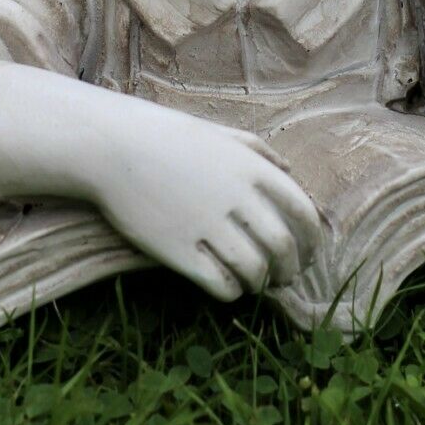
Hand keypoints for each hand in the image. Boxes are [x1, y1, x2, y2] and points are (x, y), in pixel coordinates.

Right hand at [94, 110, 321, 301]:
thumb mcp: (219, 133)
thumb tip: (290, 170)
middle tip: (287, 278)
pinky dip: (233, 291)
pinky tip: (229, 286)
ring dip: (263, 283)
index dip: (312, 240)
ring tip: (257, 284)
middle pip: (283, 245)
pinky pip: (220, 283)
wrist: (112, 146)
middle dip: (292, 268)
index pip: (302, 211)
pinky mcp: (178, 250)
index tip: (309, 254)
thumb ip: (258, 150)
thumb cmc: (167, 138)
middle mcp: (235, 195)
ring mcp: (206, 223)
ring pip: (254, 269)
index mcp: (250, 166)